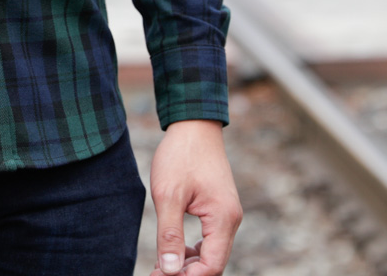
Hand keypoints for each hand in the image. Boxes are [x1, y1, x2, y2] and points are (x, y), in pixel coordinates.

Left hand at [148, 120, 241, 275]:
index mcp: (223, 219)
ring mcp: (226, 214)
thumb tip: (169, 270)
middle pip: (213, 262)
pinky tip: (173, 248)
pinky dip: (193, 248)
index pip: (212, 265)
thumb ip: (169, 233)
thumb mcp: (168, 194)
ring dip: (189, 262)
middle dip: (187, 272)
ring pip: (211, 252)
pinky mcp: (218, 208)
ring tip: (162, 264)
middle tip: (157, 272)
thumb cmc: (180, 155)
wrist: (193, 125)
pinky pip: (210, 238)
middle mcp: (230, 220)